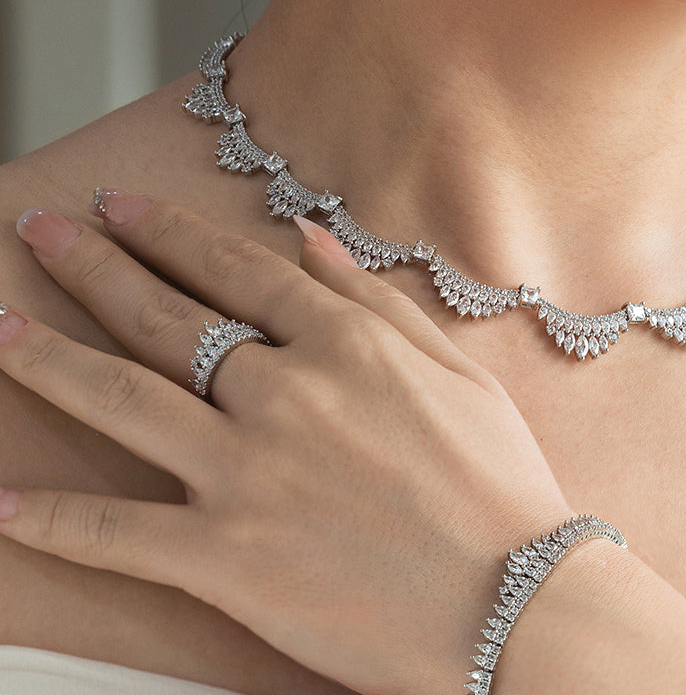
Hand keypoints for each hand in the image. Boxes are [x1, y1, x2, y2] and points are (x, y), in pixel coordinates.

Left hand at [0, 193, 576, 694]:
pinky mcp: (225, 557)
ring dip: (49, 360)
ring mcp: (247, 472)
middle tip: (43, 228)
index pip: (235, 269)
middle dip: (94, 265)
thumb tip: (312, 238)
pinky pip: (117, 530)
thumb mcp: (455, 369)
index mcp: (344, 344)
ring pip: (123, 399)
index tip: (123, 208)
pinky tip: (3, 499)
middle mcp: (284, 392)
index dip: (170, 232)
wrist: (512, 600)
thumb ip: (376, 298)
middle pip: (165, 315)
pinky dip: (53, 517)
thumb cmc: (497, 482)